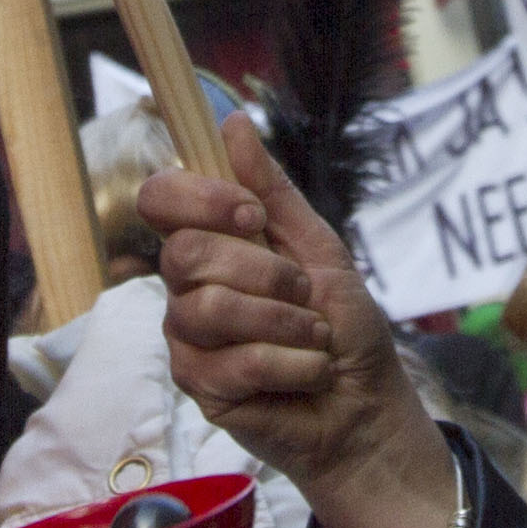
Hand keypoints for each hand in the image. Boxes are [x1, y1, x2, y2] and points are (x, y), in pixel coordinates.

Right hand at [142, 121, 458, 527]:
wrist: (366, 405)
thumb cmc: (345, 327)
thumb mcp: (319, 249)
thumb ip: (273, 192)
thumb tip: (233, 123)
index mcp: (213, 244)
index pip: (160, 200)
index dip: (198, 199)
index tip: (251, 216)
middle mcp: (189, 288)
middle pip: (184, 254)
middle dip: (263, 271)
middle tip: (303, 294)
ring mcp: (189, 339)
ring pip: (209, 308)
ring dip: (284, 322)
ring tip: (314, 338)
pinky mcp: (199, 387)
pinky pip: (233, 363)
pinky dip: (290, 363)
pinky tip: (306, 372)